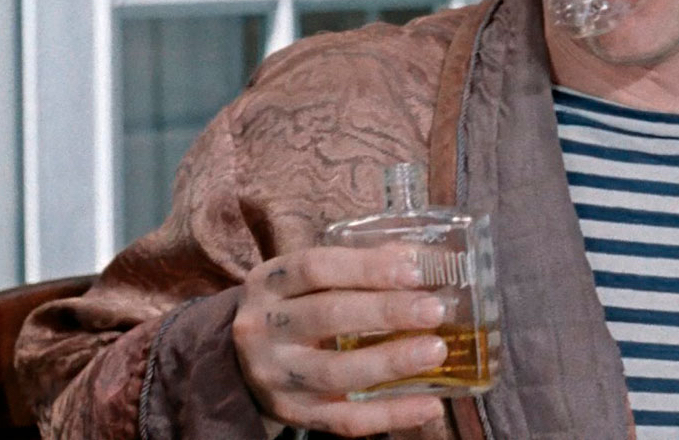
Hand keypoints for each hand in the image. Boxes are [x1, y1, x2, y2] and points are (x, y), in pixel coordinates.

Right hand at [232, 244, 448, 436]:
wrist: (242, 361)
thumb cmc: (292, 307)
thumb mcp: (307, 279)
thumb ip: (358, 265)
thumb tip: (418, 257)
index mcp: (268, 283)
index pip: (316, 268)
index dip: (366, 267)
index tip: (413, 271)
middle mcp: (264, 329)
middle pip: (327, 316)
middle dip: (386, 312)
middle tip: (434, 310)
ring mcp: (277, 377)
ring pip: (336, 372)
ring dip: (391, 362)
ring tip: (436, 351)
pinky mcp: (294, 415)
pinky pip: (345, 420)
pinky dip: (391, 414)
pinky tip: (429, 404)